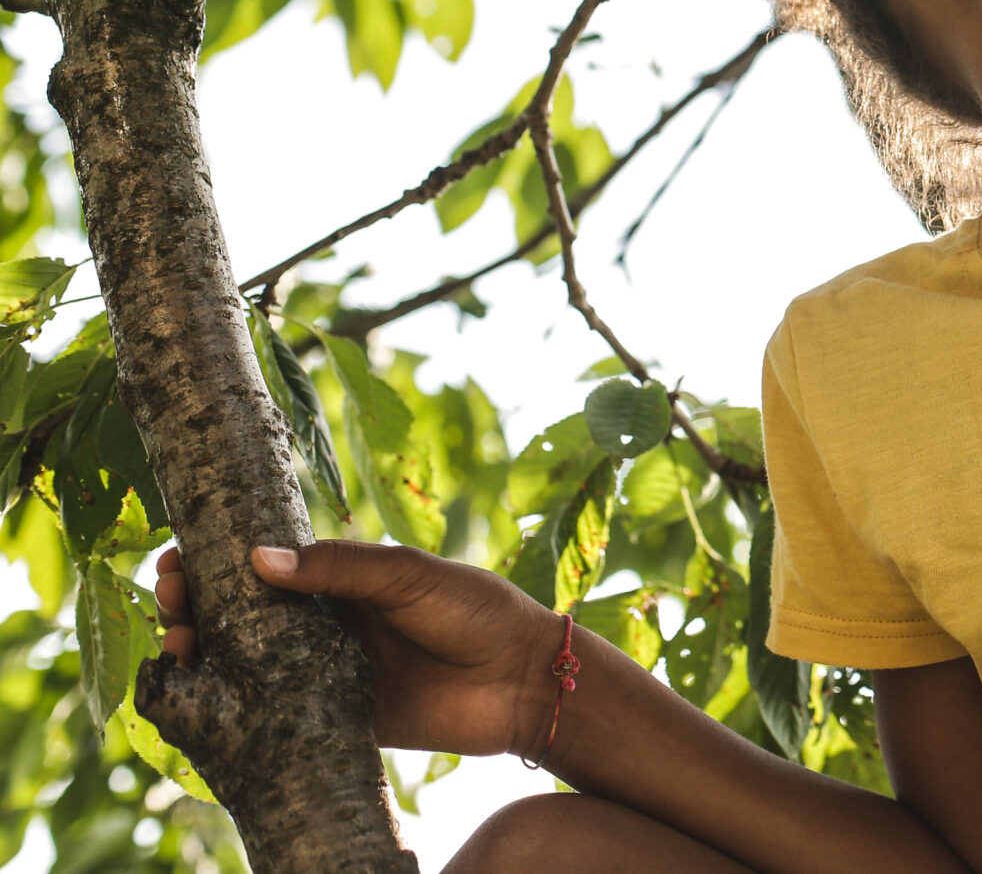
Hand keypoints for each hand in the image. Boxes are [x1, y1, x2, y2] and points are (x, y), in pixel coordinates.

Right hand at [156, 542, 561, 757]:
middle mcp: (325, 625)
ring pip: (244, 661)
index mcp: (344, 580)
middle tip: (169, 592)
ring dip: (202, 648)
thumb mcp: (409, 575)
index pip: (266, 565)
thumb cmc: (476, 612)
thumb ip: (340, 567)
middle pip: (241, 612)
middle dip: (196, 601)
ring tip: (178, 636)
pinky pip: (268, 712)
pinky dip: (229, 703)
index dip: (217, 559)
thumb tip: (256, 559)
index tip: (177, 552)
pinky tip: (196, 692)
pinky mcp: (329, 719)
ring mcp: (322, 673)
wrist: (523, 681)